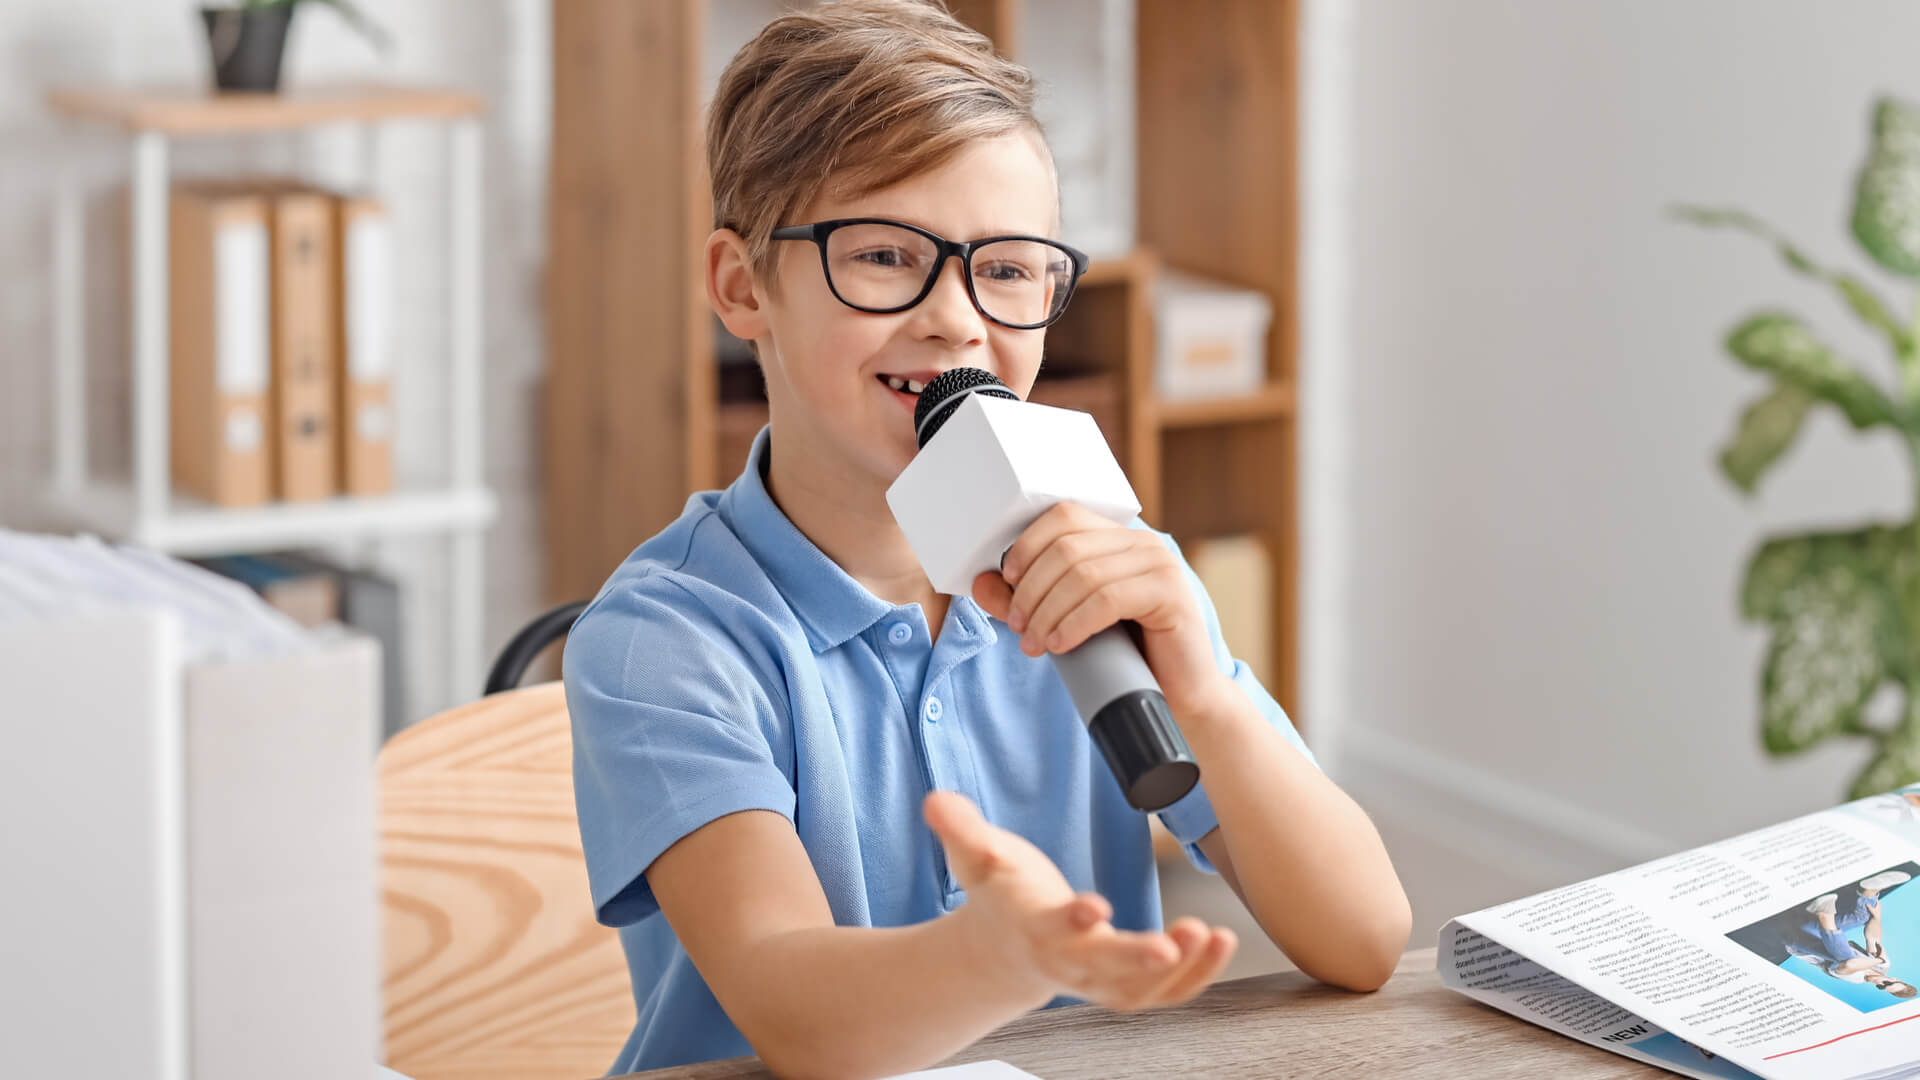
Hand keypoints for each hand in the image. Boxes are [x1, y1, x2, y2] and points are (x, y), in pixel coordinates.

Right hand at [924, 790, 1236, 1010]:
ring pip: (1139, 989)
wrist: (1002, 948)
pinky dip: (1197, 976)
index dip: (1071, 920)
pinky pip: (1164, 992)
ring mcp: (1097, 978)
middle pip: (1102, 968)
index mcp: (1031, 928)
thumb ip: (960, 829)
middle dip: (1136, 959)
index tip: (1095, 907)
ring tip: (1210, 936)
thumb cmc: (999, 894)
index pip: (1050, 929)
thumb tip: (935, 801)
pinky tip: (1221, 943)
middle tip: (1171, 944)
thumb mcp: (974, 857)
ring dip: (1180, 970)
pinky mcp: (1123, 982)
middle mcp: (1066, 961)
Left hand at [971, 503, 1232, 717]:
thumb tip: (980, 583)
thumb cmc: (1121, 656)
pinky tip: (1060, 644)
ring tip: (1034, 643)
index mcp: (1117, 537)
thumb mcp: (1062, 621)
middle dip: (1032, 589)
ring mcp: (1160, 564)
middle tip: (1018, 626)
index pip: (1063, 515)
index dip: (1027, 545)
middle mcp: (1142, 542)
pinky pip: (1108, 599)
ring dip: (1047, 611)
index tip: (1006, 581)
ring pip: (1083, 574)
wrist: (1178, 696)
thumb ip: (1021, 601)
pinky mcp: (1170, 594)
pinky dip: (1075, 623)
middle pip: (1067, 547)